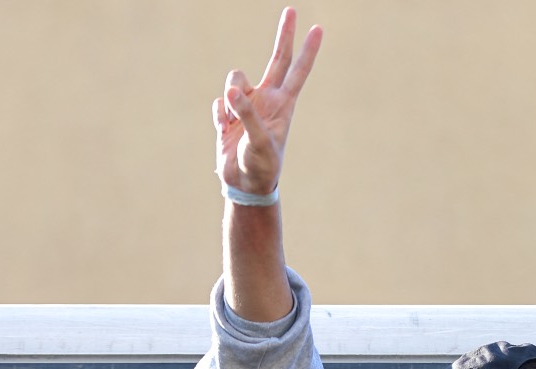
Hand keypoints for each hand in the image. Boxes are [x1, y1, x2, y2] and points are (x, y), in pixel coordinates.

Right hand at [212, 7, 322, 194]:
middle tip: (291, 10)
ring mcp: (247, 105)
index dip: (307, 51)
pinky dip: (219, 115)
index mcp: (282, 104)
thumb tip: (232, 89)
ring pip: (234, 80)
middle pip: (277, 59)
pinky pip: (218, 104)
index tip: (317, 29)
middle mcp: (267, 99)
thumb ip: (246, 114)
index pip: (297, 71)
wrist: (244, 184)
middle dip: (284, 35)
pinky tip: (225, 131)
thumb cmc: (261, 165)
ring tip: (233, 122)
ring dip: (231, 98)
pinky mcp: (227, 115)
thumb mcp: (259, 141)